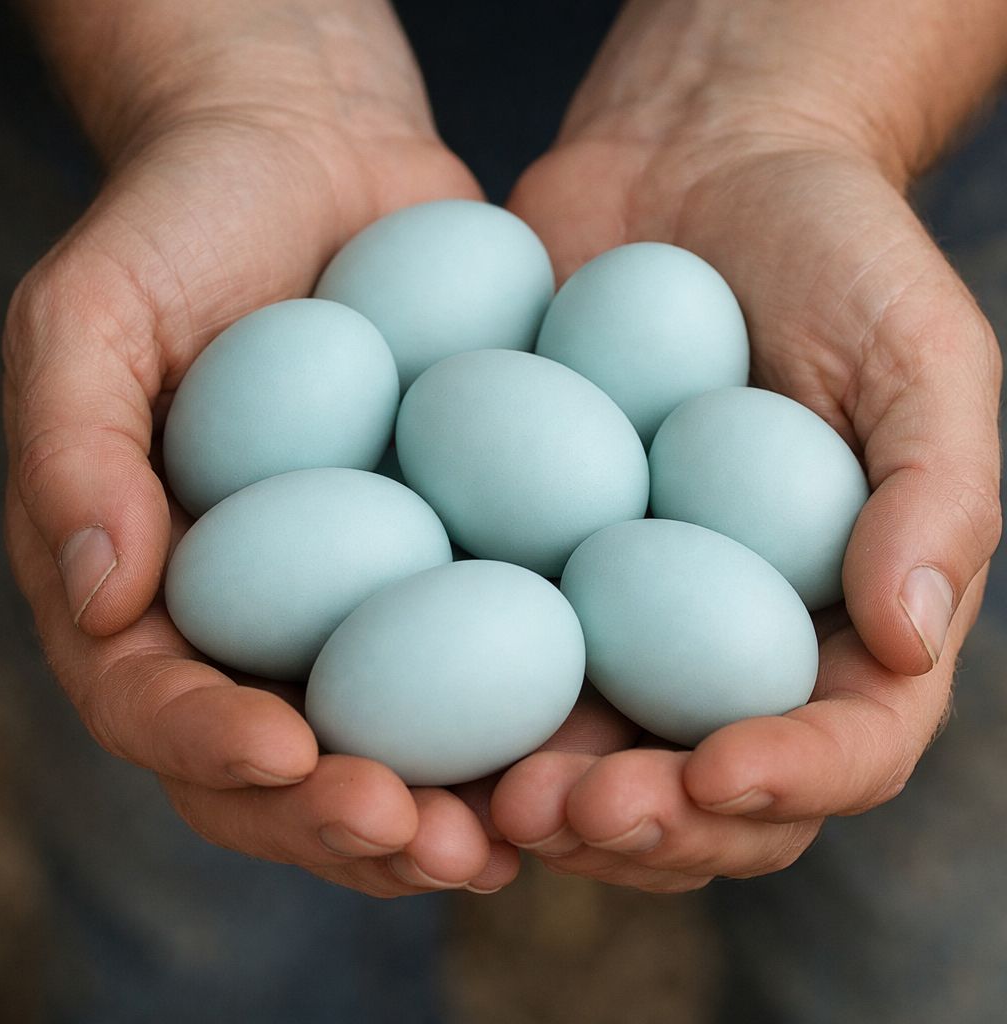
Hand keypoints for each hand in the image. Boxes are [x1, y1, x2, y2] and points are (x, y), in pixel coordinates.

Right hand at [4, 0, 516, 895]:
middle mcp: (256, 619)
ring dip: (447, 806)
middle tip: (430, 842)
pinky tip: (587, 746)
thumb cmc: (183, 225)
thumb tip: (104, 593)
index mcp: (150, 590)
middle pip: (286, 767)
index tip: (288, 752)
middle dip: (347, 821)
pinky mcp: (454, 561)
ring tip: (511, 840)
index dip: (214, 746)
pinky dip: (526, 718)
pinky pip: (488, 655)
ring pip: (394, 743)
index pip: (158, 704)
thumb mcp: (96, 314)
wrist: (311, 156)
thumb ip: (78, 449)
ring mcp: (360, 600)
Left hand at [489, 0, 1002, 890]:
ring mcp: (619, 616)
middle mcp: (724, 641)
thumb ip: (936, 494)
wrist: (692, 170)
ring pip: (588, 755)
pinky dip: (457, 707)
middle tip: (568, 810)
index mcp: (842, 618)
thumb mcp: (919, 350)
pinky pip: (488, 654)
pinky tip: (407, 719)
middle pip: (702, 789)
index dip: (792, 778)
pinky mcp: (524, 566)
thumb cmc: (832, 253)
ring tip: (485, 801)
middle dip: (645, 825)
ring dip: (538, 800)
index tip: (719, 769)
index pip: (845, 743)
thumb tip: (909, 636)